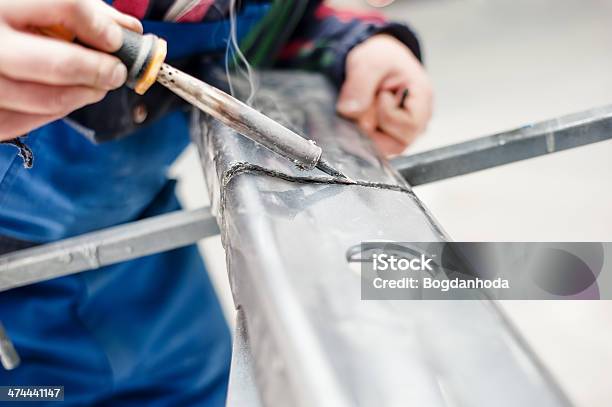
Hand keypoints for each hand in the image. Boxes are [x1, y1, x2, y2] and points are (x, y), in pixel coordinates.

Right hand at [0, 0, 142, 140]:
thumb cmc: (1, 11)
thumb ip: (76, 7)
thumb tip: (127, 28)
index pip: (66, 6)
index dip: (101, 26)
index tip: (117, 38)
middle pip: (58, 65)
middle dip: (99, 71)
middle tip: (116, 72)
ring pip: (47, 100)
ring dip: (84, 95)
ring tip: (97, 85)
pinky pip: (23, 121)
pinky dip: (54, 111)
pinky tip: (66, 97)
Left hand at [337, 34, 432, 155]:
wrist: (376, 62)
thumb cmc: (381, 59)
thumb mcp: (368, 62)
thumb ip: (360, 85)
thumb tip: (350, 112)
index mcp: (422, 99)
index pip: (409, 126)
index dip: (387, 114)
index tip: (380, 95)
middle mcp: (419, 121)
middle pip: (396, 143)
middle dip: (373, 124)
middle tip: (367, 101)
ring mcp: (405, 132)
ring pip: (383, 148)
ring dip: (367, 130)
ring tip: (366, 106)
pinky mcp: (391, 138)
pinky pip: (375, 146)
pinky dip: (363, 134)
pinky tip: (363, 115)